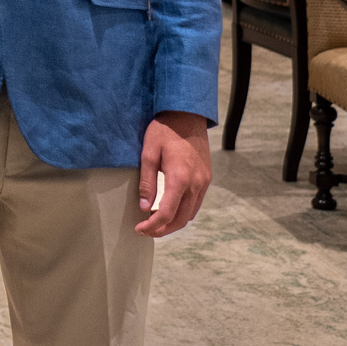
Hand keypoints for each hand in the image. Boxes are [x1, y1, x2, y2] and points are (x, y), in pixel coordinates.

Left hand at [136, 111, 211, 236]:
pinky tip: (169, 209)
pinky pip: (196, 203)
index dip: (152, 225)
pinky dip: (183, 212)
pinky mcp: (206, 178)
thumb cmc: (165, 131)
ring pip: (190, 214)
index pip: (167, 213)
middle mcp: (196, 184)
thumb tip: (144, 207)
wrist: (187, 114)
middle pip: (180, 219)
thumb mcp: (148, 153)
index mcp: (180, 178)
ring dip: (173, 222)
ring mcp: (204, 182)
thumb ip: (147, 182)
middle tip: (146, 231)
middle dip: (163, 229)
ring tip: (155, 221)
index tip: (139, 229)